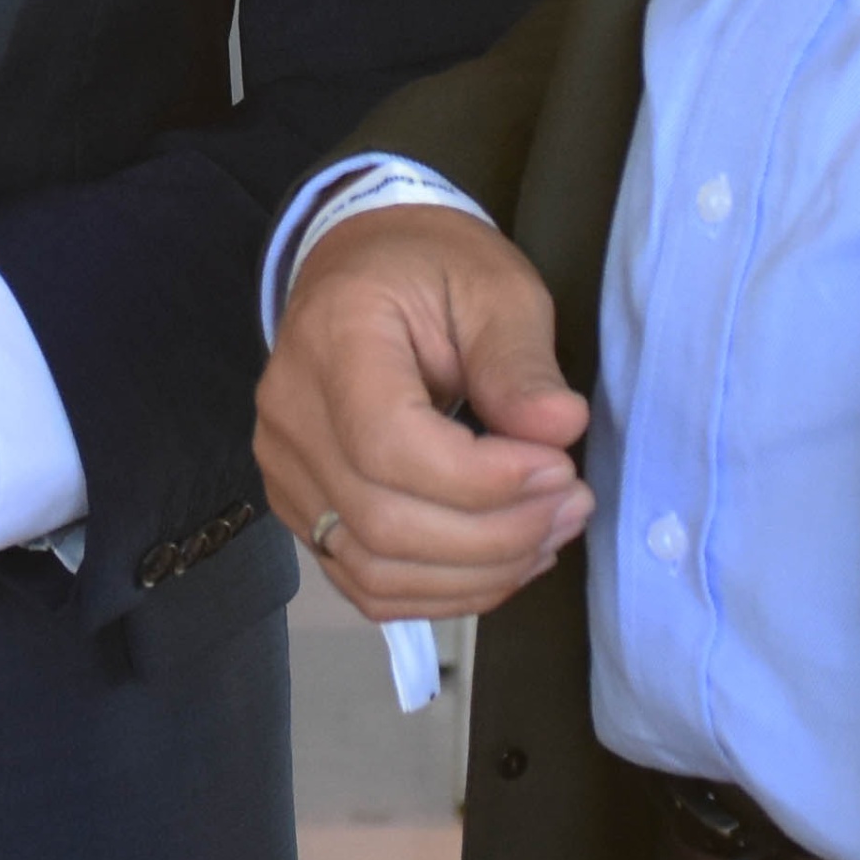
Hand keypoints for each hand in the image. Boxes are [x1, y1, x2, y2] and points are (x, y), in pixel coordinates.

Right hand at [255, 202, 590, 620]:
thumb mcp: (494, 288)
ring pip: (374, 569)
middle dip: (495, 535)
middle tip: (573, 506)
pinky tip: (503, 560)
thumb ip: (520, 363)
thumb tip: (560, 430)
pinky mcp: (302, 509)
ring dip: (476, 574)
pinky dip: (442, 590)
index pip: (389, 444)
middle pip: (383, 520)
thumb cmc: (432, 270)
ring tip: (549, 535)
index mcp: (333, 338)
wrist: (365, 269)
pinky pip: (366, 582)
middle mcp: (291, 413)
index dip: (482, 481)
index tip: (559, 468)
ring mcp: (286, 470)